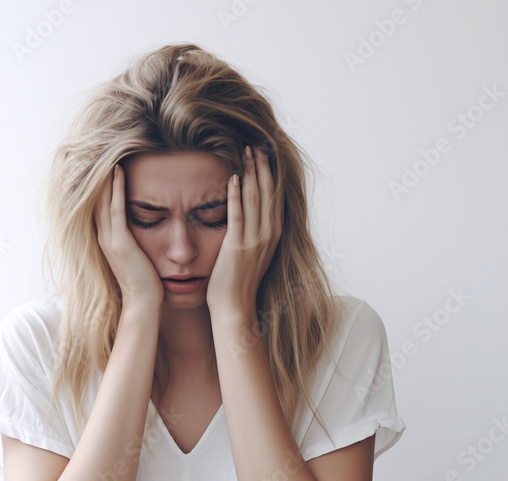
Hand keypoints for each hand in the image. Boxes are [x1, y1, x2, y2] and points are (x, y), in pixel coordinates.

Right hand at [95, 163, 164, 309]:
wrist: (143, 302)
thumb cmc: (145, 280)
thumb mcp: (136, 254)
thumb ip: (133, 239)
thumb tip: (142, 227)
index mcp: (107, 238)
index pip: (99, 204)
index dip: (99, 183)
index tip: (103, 161)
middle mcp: (103, 236)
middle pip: (95, 198)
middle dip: (96, 174)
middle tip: (98, 150)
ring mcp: (110, 238)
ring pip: (102, 199)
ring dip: (104, 176)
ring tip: (108, 153)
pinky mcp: (120, 241)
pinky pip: (116, 208)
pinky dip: (116, 189)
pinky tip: (119, 172)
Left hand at [206, 145, 282, 316]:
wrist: (235, 308)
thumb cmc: (239, 283)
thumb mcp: (254, 253)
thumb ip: (255, 233)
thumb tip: (250, 216)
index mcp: (274, 234)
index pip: (274, 196)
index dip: (270, 174)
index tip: (265, 154)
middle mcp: (268, 234)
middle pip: (268, 192)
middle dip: (262, 166)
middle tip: (257, 144)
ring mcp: (254, 240)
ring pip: (255, 198)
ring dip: (250, 173)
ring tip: (246, 152)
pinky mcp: (237, 245)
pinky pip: (237, 214)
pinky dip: (235, 194)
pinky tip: (232, 176)